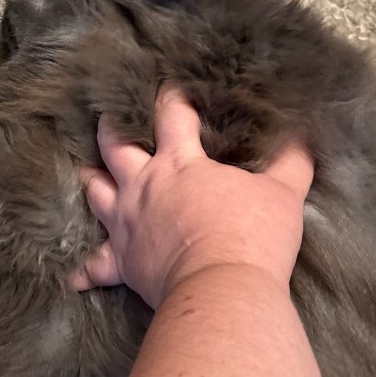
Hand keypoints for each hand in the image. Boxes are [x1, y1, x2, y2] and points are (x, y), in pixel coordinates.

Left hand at [72, 88, 313, 308]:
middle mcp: (144, 187)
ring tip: (86, 173)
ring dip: (92, 183)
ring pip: (97, 195)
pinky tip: (73, 277)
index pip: (171, 116)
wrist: (222, 290)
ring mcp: (127, 225)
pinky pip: (96, 267)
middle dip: (111, 129)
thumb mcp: (282, 194)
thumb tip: (302, 136)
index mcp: (179, 164)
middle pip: (116, 148)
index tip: (168, 86)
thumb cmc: (252, 236)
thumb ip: (290, 162)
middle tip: (105, 117)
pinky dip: (85, 271)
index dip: (170, 97)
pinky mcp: (123, 264)